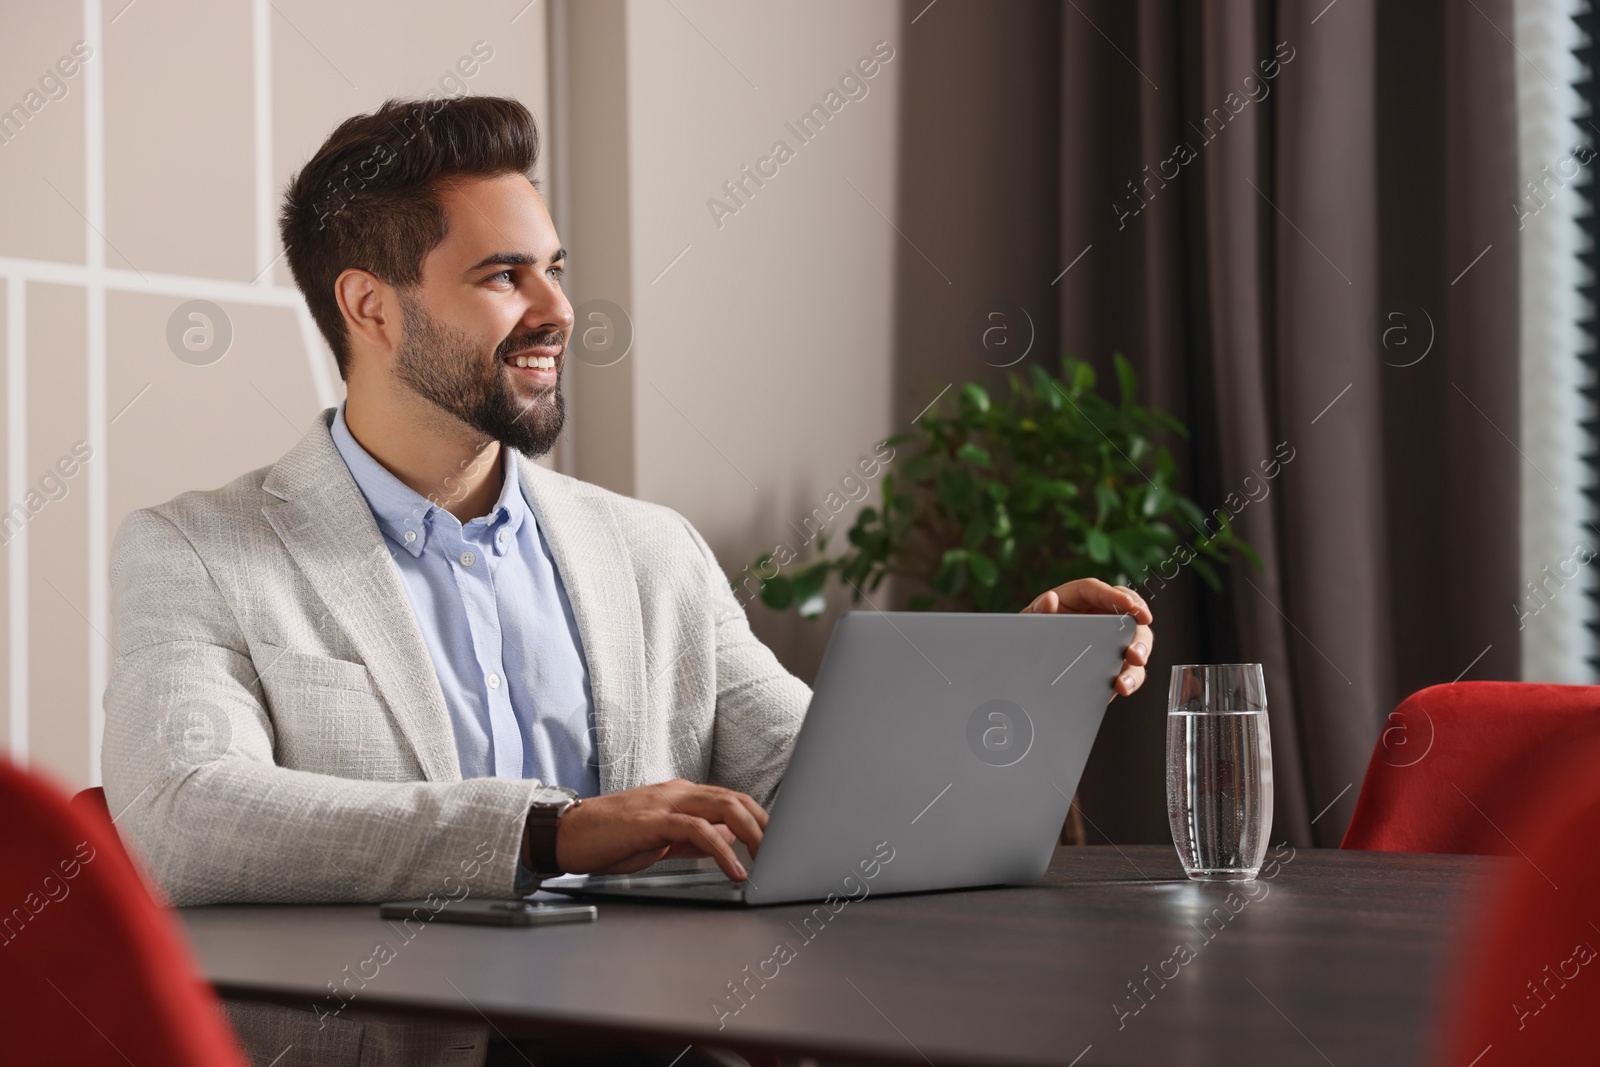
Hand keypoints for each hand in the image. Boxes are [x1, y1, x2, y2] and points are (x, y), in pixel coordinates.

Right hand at [554, 779, 767, 880]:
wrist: (567, 835)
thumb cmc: (611, 838)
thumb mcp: (662, 839)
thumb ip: (695, 838)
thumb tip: (729, 842)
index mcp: (681, 795)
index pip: (732, 799)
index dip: (760, 818)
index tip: (780, 841)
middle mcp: (677, 792)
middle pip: (735, 799)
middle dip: (765, 824)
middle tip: (784, 851)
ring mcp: (665, 803)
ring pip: (723, 807)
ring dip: (752, 833)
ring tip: (767, 858)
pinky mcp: (652, 820)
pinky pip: (697, 830)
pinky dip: (722, 850)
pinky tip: (733, 870)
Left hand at [1023, 578, 1153, 696]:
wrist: (1029, 667)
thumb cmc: (1031, 635)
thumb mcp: (1030, 623)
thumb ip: (1039, 612)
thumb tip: (1050, 598)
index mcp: (1078, 598)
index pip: (1100, 591)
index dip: (1117, 595)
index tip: (1129, 604)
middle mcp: (1099, 615)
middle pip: (1128, 612)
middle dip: (1138, 623)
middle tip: (1136, 630)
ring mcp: (1110, 640)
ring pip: (1137, 639)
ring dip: (1141, 650)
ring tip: (1135, 661)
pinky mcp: (1114, 664)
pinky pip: (1131, 669)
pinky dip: (1131, 677)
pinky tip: (1123, 685)